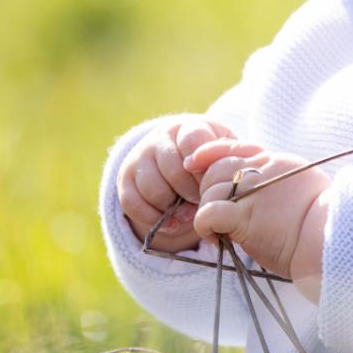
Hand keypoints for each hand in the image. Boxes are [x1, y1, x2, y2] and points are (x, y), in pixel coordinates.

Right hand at [116, 115, 234, 251]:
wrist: (180, 164)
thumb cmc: (210, 162)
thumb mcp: (222, 155)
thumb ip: (228, 160)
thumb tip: (227, 174)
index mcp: (187, 128)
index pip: (193, 140)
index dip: (202, 166)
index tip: (210, 182)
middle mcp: (159, 138)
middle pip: (174, 170)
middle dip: (191, 194)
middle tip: (202, 204)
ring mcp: (139, 158)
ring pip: (153, 189)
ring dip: (173, 210)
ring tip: (189, 216)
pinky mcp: (124, 180)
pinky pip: (133, 204)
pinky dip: (153, 219)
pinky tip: (172, 224)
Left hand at [187, 139, 332, 301]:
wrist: (329, 239)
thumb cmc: (323, 220)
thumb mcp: (304, 184)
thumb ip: (279, 179)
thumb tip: (267, 186)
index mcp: (275, 162)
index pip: (233, 147)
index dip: (210, 153)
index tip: (196, 163)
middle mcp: (262, 172)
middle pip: (216, 168)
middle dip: (207, 188)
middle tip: (216, 211)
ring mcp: (253, 194)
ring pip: (210, 190)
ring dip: (207, 209)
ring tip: (216, 230)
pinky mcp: (245, 218)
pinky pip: (210, 212)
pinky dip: (204, 224)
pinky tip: (214, 237)